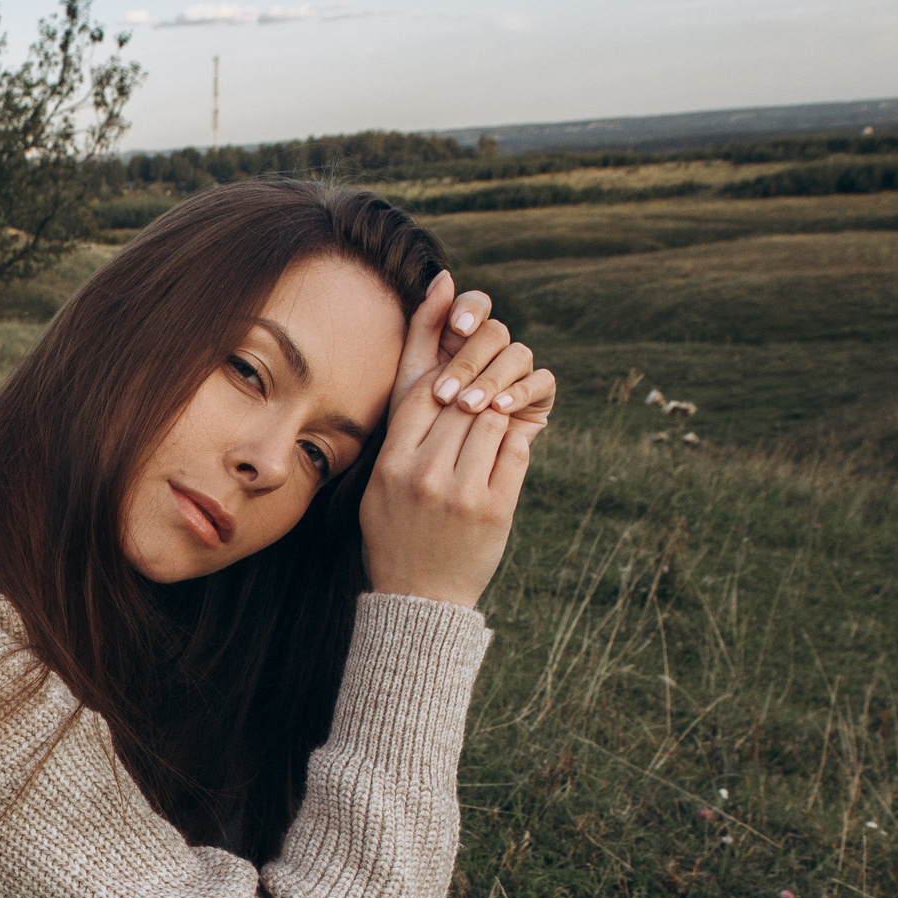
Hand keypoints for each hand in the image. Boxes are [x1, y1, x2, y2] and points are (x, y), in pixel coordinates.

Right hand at [359, 271, 555, 609]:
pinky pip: (513, 450)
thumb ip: (404, 437)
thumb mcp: (381, 486)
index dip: (433, 342)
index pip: (418, 388)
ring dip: (499, 411)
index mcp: (391, 463)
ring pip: (491, 418)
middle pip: (460, 397)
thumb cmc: (398, 536)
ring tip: (496, 418)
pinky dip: (516, 439)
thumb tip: (431, 383)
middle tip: (487, 379)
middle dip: (477, 382)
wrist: (419, 601)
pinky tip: (511, 442)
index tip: (449, 297)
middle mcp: (422, 473)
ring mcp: (459, 491)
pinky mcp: (493, 508)